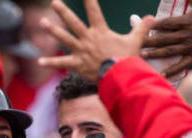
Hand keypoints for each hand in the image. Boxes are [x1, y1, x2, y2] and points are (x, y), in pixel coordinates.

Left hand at [38, 0, 154, 82]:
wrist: (120, 76)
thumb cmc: (127, 58)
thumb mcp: (135, 40)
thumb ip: (142, 27)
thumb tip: (152, 17)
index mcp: (101, 31)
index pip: (94, 10)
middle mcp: (88, 38)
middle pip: (73, 22)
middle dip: (63, 11)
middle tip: (54, 2)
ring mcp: (81, 51)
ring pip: (64, 38)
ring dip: (53, 30)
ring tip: (42, 22)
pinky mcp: (77, 64)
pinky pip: (61, 63)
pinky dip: (50, 63)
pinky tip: (39, 61)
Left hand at [142, 0, 191, 77]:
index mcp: (187, 22)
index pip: (166, 23)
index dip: (154, 25)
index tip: (143, 28)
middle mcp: (186, 35)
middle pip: (164, 38)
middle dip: (149, 41)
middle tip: (136, 44)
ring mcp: (190, 46)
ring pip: (169, 50)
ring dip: (155, 53)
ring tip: (143, 55)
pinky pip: (181, 65)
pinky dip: (171, 70)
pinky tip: (161, 74)